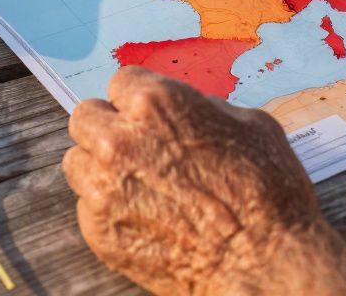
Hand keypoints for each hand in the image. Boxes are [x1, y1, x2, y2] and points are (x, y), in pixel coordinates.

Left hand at [62, 66, 345, 294]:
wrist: (265, 264)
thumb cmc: (268, 194)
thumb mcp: (252, 126)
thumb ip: (206, 109)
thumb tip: (190, 111)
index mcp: (158, 105)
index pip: (122, 81)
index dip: (140, 98)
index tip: (149, 114)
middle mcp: (120, 141)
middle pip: (86, 116)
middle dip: (111, 126)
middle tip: (138, 145)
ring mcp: (104, 189)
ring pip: (77, 161)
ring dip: (101, 165)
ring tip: (137, 182)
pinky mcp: (99, 231)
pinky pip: (86, 205)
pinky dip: (109, 207)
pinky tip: (144, 215)